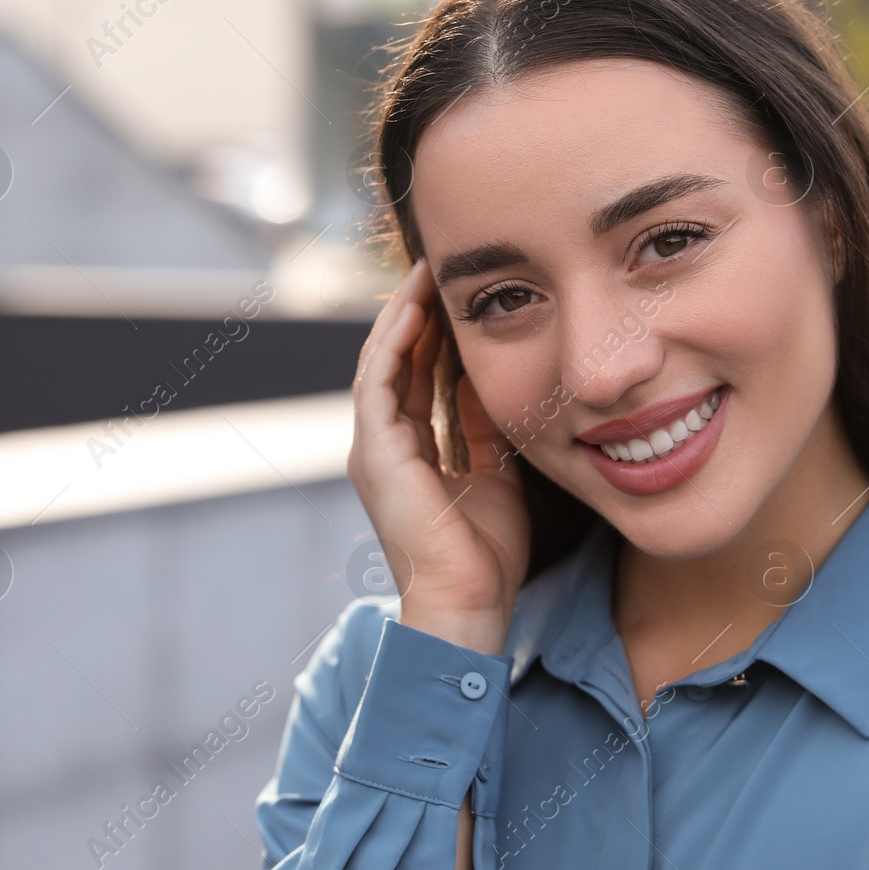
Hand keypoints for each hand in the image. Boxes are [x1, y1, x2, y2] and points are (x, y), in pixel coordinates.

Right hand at [347, 258, 529, 653]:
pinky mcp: (375, 451)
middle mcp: (385, 445)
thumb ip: (483, 429)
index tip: (460, 297)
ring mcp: (374, 448)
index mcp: (410, 453)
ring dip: (401, 316)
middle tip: (440, 269)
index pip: (418, 378)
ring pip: (382, 362)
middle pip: (397, 362)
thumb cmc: (485, 552)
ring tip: (424, 273)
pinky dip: (394, 341)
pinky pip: (379, 380)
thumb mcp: (494, 472)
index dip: (436, 335)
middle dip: (416, 315)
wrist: (468, 600)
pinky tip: (413, 308)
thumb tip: (486, 382)